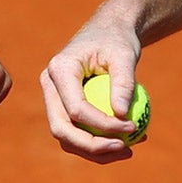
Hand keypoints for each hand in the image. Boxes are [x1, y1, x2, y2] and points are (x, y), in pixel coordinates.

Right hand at [40, 14, 142, 162]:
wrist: (108, 31)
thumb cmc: (117, 39)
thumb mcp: (125, 54)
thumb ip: (124, 83)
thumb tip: (122, 115)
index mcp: (59, 70)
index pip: (75, 108)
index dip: (102, 125)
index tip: (131, 127)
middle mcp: (50, 86)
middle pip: (62, 129)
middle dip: (92, 147)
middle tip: (124, 149)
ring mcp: (54, 99)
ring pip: (67, 137)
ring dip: (96, 151)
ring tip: (129, 150)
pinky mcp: (64, 108)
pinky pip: (78, 132)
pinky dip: (99, 141)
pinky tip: (127, 142)